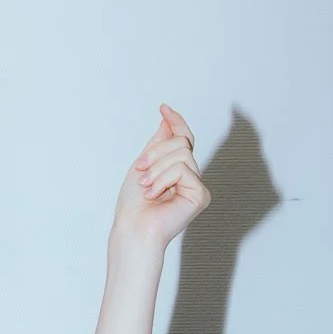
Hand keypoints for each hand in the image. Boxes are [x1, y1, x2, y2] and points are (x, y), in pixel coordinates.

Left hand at [112, 103, 210, 250]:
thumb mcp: (143, 164)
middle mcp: (190, 176)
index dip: (176, 122)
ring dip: (156, 168)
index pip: (183, 139)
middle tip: (140, 171)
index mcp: (176, 169)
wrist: (132, 226)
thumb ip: (158, 143)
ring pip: (181, 154)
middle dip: (155, 153)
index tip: (163, 108)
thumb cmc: (134, 203)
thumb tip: (167, 120)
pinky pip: (183, 170)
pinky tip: (155, 195)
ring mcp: (197, 186)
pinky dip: (163, 179)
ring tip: (146, 186)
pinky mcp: (201, 195)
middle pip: (181, 142)